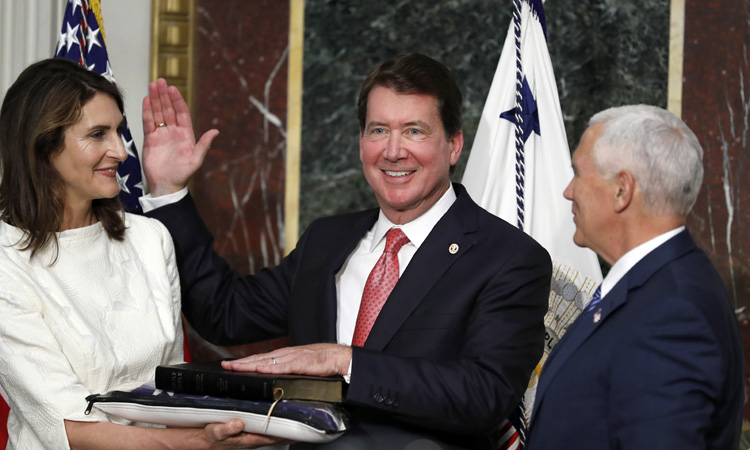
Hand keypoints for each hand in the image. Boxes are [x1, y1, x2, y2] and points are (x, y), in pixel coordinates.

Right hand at [141, 78, 218, 196]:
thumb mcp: (196, 160)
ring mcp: (162, 135)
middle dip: (164, 95)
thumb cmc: (182, 174)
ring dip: (155, 99)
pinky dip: (147, 111)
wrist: (166, 185)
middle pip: (169, 109)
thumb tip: (216, 131)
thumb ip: (204, 145)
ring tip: (152, 85)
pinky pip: (148, 123)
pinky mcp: (150, 140)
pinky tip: (146, 100)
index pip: (182, 113)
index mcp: (186, 134)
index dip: (177, 100)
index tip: (173, 88)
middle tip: (160, 81)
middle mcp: (174, 132)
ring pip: (158, 113)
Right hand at [203, 419, 292, 448]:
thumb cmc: (211, 436)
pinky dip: (277, 425)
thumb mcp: (215, 432)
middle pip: (278, 437)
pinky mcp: (250, 431)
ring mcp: (253, 435)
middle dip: (292, 433)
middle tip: (307, 425)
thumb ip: (226, 429)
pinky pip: (268, 429)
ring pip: (274, 434)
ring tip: (300, 421)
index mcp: (249, 439)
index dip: (287, 435)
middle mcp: (254, 438)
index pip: (273, 438)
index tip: (300, 431)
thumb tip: (238, 424)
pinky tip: (282, 420)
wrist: (205, 439)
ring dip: (286, 429)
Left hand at [222, 343, 352, 376]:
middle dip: (242, 363)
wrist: (338, 357)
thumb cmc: (321, 361)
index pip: (261, 358)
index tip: (231, 364)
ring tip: (236, 367)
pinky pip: (282, 366)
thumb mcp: (300, 364)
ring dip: (250, 364)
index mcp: (285, 355)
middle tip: (225, 366)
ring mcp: (292, 358)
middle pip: (259, 359)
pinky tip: (260, 370)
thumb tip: (273, 374)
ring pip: (267, 361)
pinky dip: (270, 368)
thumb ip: (287, 368)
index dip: (245, 361)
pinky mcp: (300, 364)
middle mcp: (286, 354)